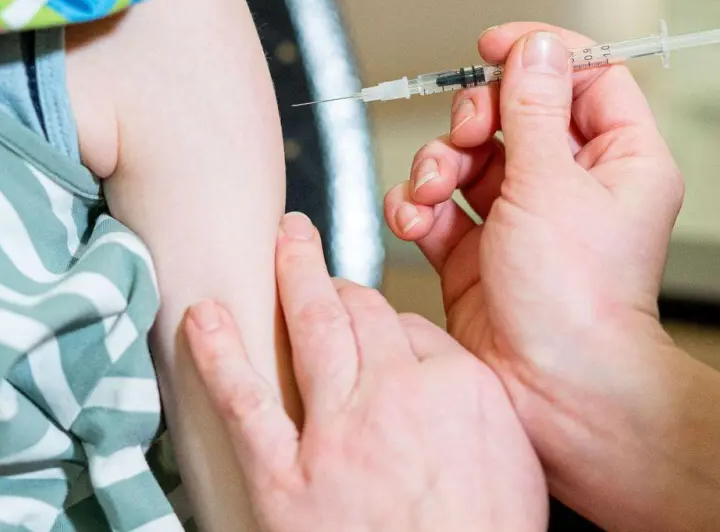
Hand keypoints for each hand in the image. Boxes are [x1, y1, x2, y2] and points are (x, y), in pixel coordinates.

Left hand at [183, 213, 547, 531]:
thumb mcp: (517, 466)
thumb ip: (478, 411)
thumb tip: (449, 386)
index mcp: (458, 388)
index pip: (414, 328)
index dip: (389, 324)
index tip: (375, 322)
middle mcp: (396, 394)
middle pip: (362, 312)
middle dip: (335, 277)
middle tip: (308, 247)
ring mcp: (337, 433)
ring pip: (312, 331)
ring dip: (291, 275)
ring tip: (279, 242)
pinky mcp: (285, 477)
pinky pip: (245, 402)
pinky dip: (219, 354)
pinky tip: (202, 319)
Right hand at [384, 26, 684, 494]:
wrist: (552, 393)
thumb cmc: (577, 301)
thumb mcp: (551, 184)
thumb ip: (533, 108)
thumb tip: (535, 47)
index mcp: (619, 160)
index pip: (587, 76)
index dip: (539, 55)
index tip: (493, 48)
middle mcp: (573, 186)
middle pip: (513, 111)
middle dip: (474, 118)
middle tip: (466, 139)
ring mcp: (523, 220)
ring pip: (468, 156)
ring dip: (438, 164)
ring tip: (432, 192)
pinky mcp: (477, 254)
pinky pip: (438, 207)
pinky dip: (419, 207)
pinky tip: (415, 222)